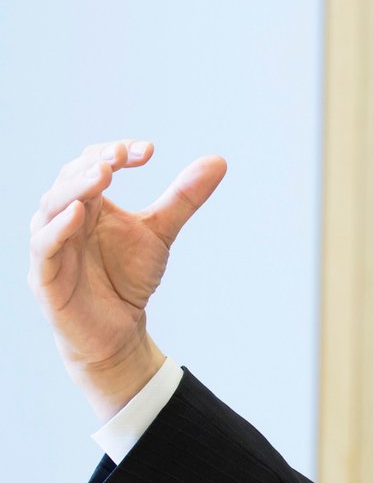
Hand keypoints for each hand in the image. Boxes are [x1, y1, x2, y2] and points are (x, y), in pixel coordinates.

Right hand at [28, 140, 225, 418]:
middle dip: (94, 164)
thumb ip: (184, 197)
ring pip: (52, 207)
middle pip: (69, 180)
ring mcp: (52, 246)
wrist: (118, 330)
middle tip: (119, 157)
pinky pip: (45, 247)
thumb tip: (218, 160)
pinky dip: (59, 228)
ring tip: (102, 174)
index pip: (92, 164)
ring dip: (75, 188)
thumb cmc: (128, 277)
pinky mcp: (46, 276)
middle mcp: (64, 218)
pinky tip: (79, 213)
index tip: (149, 151)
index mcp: (88, 203)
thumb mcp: (161, 231)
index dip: (115, 152)